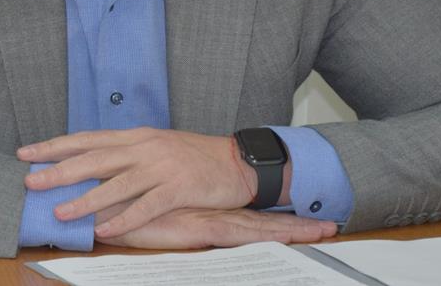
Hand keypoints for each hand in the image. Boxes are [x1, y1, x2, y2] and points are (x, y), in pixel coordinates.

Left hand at [17, 127, 270, 237]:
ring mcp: (161, 167)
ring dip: (86, 199)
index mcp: (136, 136)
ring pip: (116, 184)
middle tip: (31, 182)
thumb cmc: (193, 156)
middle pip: (95, 158)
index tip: (28, 153)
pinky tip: (105, 230)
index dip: (56, 146)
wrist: (237, 161)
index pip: (88, 139)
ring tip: (61, 212)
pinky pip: (146, 206)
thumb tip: (91, 163)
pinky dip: (124, 219)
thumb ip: (126, 153)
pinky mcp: (178, 188)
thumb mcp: (156, 146)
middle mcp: (144, 147)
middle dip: (60, 171)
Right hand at [95, 207, 336, 248]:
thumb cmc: (128, 211)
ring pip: (262, 227)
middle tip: (332, 227)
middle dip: (295, 227)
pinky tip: (297, 235)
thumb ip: (168, 218)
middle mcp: (212, 213)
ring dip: (294, 230)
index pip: (246, 217)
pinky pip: (245, 234)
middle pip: (261, 222)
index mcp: (204, 213)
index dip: (276, 221)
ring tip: (328, 231)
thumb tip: (177, 223)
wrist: (108, 206)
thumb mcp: (154, 219)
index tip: (308, 223)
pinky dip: (272, 234)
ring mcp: (210, 219)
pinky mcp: (202, 228)